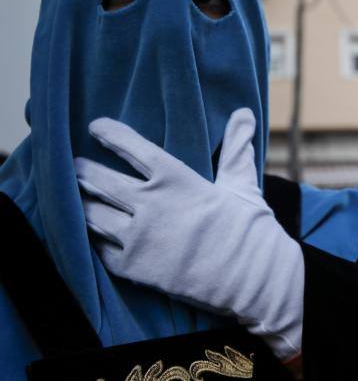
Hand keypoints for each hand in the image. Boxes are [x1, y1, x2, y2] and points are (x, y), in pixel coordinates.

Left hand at [75, 108, 303, 360]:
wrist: (250, 278)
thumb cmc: (248, 228)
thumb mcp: (242, 184)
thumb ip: (236, 147)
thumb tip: (244, 112)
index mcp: (177, 180)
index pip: (134, 149)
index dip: (112, 135)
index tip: (96, 126)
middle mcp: (151, 205)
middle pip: (101, 181)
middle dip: (83, 172)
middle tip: (74, 167)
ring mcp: (139, 238)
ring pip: (93, 215)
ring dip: (84, 205)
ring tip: (79, 199)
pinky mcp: (133, 268)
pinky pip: (100, 249)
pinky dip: (96, 239)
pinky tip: (94, 234)